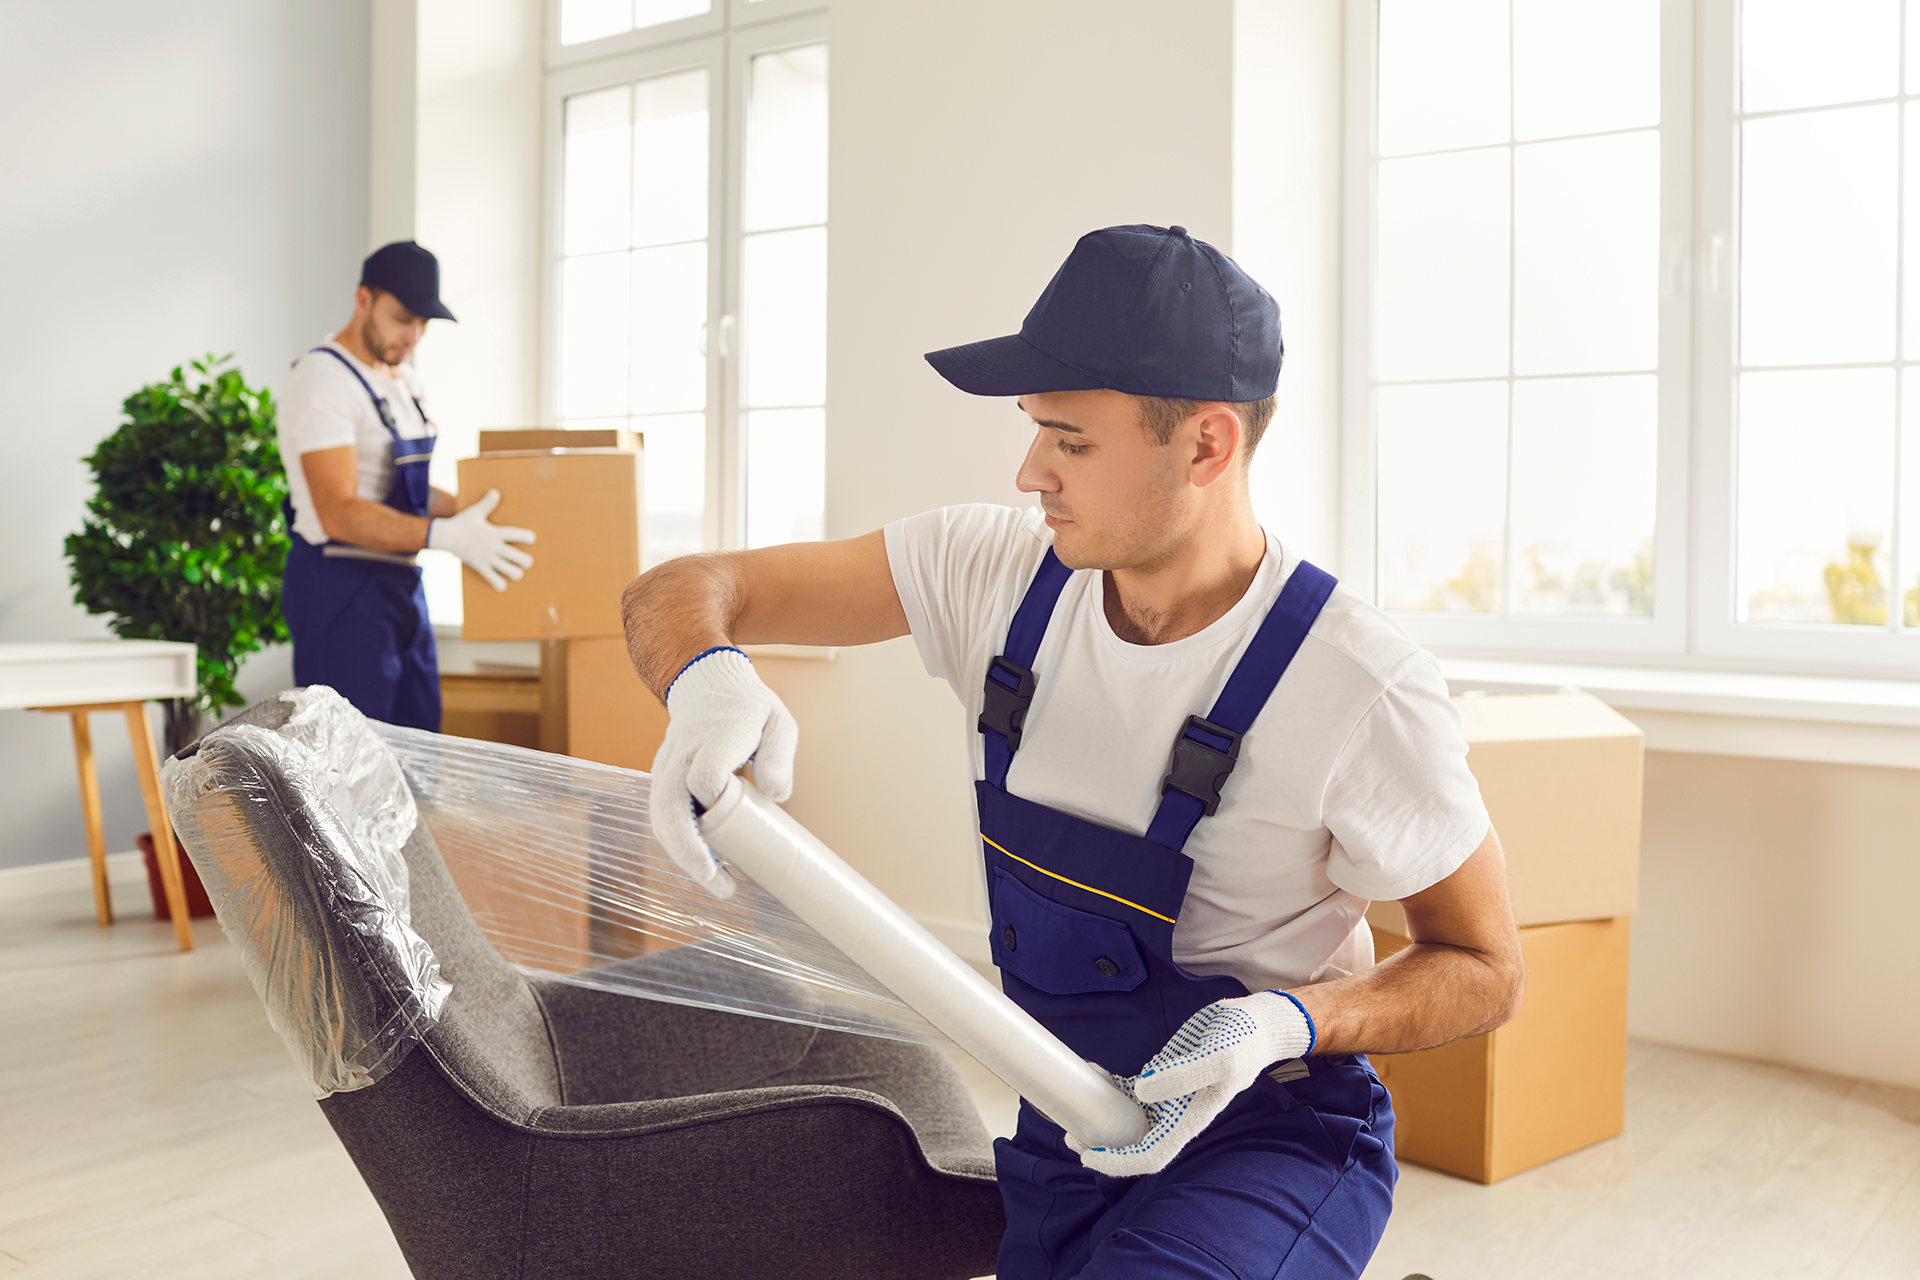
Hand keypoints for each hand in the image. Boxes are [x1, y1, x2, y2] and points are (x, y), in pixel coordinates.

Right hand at [428, 489, 534, 590]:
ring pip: (510, 571)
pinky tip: (502, 583)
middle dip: (526, 561)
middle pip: (519, 557)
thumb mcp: (475, 512)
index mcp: (495, 533)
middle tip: (526, 561)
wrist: (446, 536)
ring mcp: (487, 558)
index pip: (517, 534)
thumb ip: (487, 503)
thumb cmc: (462, 523)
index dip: (528, 537)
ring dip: (516, 573)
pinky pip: (493, 579)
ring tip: (516, 572)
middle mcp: (494, 546)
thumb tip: (495, 492)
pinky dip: (499, 584)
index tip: (532, 539)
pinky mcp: (480, 566)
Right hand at [649, 647, 797, 898]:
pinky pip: (663, 817)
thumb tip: (777, 795)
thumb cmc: (750, 709)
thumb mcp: (779, 721)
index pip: (703, 775)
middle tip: (720, 884)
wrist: (708, 686)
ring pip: (661, 817)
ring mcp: (667, 767)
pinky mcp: (662, 780)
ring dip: (684, 856)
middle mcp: (682, 754)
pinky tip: (706, 866)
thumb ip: (779, 754)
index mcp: (713, 736)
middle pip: (670, 806)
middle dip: (690, 851)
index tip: (735, 808)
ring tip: (719, 884)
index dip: (714, 798)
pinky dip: (680, 846)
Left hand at [1067, 990, 1314, 1177]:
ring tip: (1073, 1101)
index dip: (1119, 1163)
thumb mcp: (1218, 1058)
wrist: (1254, 1022)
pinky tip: (1094, 1070)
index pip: (1151, 1156)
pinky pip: (1130, 1089)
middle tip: (1070, 1133)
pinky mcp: (1162, 1075)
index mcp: (1189, 1120)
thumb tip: (1141, 1090)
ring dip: (1101, 1114)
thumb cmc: (1242, 1042)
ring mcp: (1168, 1096)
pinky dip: (1110, 1084)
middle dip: (1101, 1144)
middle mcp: (1176, 1114)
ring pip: (1127, 1117)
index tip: (1089, 1155)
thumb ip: (1181, 1075)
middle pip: (1133, 1143)